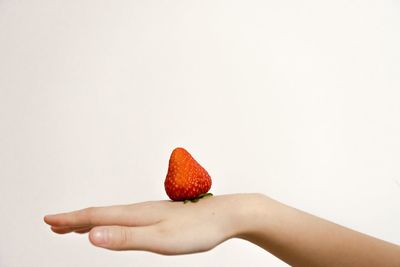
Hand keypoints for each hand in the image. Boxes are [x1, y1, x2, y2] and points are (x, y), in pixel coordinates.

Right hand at [44, 194, 256, 254]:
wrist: (226, 215)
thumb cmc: (197, 229)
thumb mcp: (160, 239)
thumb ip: (126, 238)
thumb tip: (92, 235)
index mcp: (136, 215)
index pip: (96, 216)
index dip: (70, 219)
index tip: (48, 220)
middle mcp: (141, 210)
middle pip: (101, 214)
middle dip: (75, 220)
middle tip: (53, 224)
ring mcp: (151, 212)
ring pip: (115, 215)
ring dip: (92, 220)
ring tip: (77, 226)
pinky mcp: (161, 217)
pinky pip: (129, 218)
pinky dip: (113, 221)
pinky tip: (119, 225)